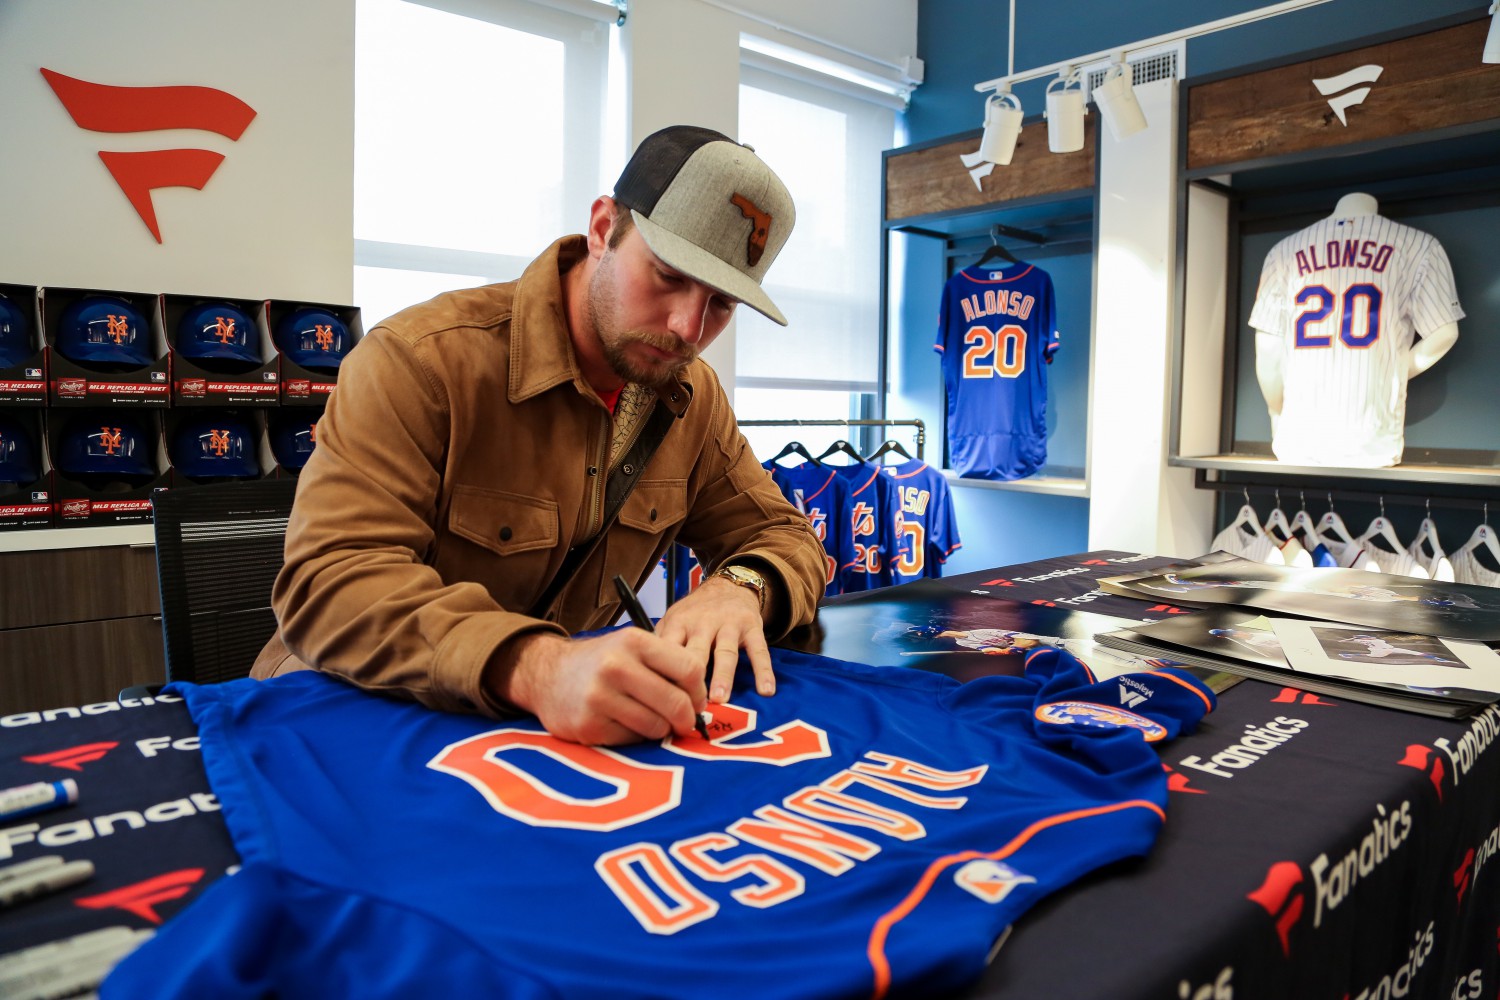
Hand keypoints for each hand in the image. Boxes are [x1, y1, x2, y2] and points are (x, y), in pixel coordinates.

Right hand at [496, 629, 706, 745]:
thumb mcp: (630, 647)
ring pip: (656, 727)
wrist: (546, 675)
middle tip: (684, 723)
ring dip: (660, 730)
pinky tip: (622, 724)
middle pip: (676, 703)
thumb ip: (665, 665)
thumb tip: (701, 701)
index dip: (699, 691)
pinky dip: (634, 737)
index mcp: (633, 641)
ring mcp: (600, 697)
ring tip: (649, 720)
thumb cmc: (599, 662)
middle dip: (687, 719)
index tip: (696, 701)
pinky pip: (631, 741)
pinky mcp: (588, 726)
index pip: (690, 669)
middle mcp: (616, 666)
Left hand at [656, 576, 772, 703]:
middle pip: (696, 652)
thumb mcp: (673, 620)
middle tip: (689, 706)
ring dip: (723, 676)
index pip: (667, 651)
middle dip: (692, 678)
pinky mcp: (752, 626)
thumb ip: (660, 645)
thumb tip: (643, 679)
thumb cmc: (696, 612)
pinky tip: (766, 690)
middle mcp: (703, 623)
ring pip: (726, 652)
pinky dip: (763, 671)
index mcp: (679, 624)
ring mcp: (729, 625)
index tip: (662, 701)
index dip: (664, 675)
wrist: (729, 585)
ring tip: (721, 699)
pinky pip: (759, 650)